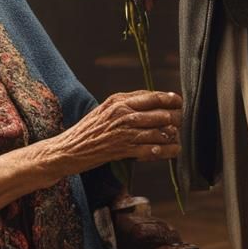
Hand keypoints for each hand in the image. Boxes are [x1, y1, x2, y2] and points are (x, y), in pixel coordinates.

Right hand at [54, 90, 182, 172]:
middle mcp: (122, 113)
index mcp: (119, 100)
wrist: (68, 149)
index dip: (169, 99)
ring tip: (177, 140)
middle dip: (175, 119)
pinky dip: (164, 151)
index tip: (179, 102)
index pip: (152, 96)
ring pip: (158, 132)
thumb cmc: (87, 130)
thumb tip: (150, 100)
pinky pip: (151, 150)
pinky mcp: (123, 150)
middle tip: (179, 123)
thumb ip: (126, 103)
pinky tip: (171, 151)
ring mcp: (123, 132)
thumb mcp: (106, 109)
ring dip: (172, 137)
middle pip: (160, 113)